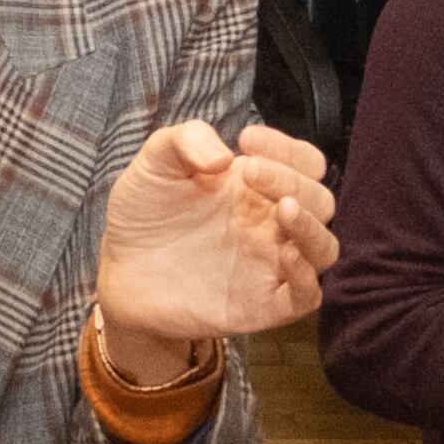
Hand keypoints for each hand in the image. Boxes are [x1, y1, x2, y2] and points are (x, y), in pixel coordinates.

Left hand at [90, 119, 338, 378]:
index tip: (247, 139)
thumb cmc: (145, 213)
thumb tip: (225, 158)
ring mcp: (269, 264)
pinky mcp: (261, 304)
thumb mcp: (157, 161)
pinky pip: (307, 296)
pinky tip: (285, 254)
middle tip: (250, 171)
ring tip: (284, 207)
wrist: (119, 269)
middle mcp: (271, 223)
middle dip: (293, 180)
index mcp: (257, 186)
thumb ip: (186, 140)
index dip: (288, 147)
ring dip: (312, 226)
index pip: (305, 162)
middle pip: (319, 200)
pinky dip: (306, 277)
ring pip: (324, 248)